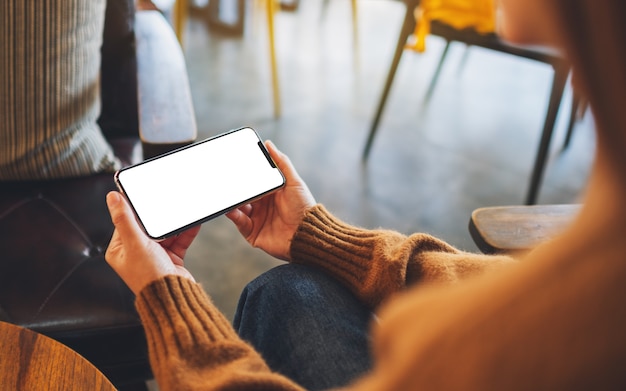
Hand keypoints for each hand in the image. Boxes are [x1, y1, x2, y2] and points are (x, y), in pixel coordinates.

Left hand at [105, 191, 200, 294]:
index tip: (143, 195)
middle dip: (158, 216)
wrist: (174, 298)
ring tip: (181, 213)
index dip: (135, 209)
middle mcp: (136, 252)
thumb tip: (113, 198)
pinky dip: (185, 232)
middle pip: (147, 225)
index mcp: (120, 250)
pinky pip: (179, 240)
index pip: (125, 222)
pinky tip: (192, 223)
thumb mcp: (135, 243)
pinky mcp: (171, 258)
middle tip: (166, 204)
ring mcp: (154, 255)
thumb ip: (124, 219)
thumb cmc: (149, 278)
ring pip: (165, 232)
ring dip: (173, 224)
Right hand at [226, 140, 315, 260]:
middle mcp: (262, 206)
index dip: (244, 175)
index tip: (233, 166)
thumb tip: (268, 144)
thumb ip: (282, 162)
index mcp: (270, 194)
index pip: (253, 182)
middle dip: (235, 188)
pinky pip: (239, 222)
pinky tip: (230, 208)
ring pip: (238, 208)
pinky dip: (233, 215)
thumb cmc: (304, 207)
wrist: (306, 233)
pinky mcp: (252, 233)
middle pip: (243, 195)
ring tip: (225, 193)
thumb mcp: (294, 181)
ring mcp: (256, 220)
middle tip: (225, 179)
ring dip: (232, 201)